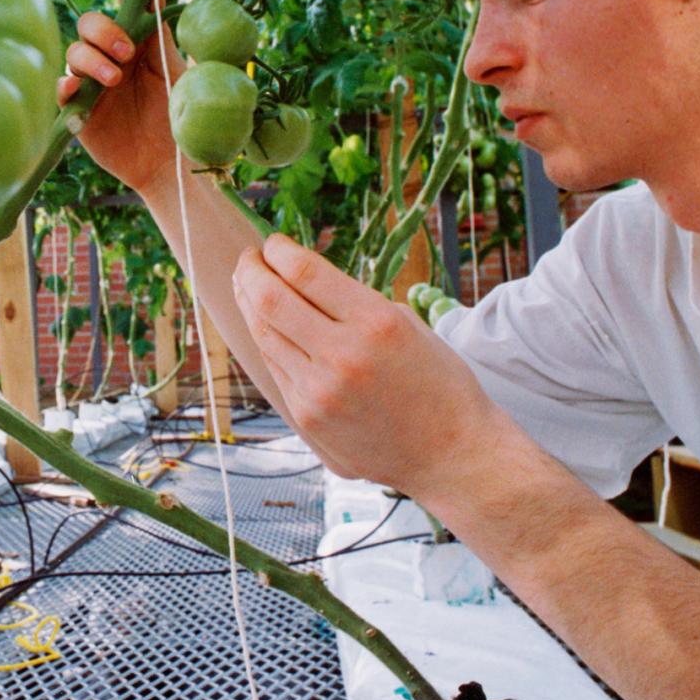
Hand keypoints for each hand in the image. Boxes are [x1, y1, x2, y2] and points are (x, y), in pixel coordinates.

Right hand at [57, 0, 186, 198]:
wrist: (170, 166)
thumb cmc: (180, 121)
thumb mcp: (178, 74)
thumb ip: (164, 38)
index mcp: (139, 42)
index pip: (125, 1)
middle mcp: (111, 56)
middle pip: (91, 22)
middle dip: (104, 29)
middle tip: (127, 51)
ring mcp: (91, 82)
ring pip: (74, 52)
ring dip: (91, 59)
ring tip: (114, 80)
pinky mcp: (77, 109)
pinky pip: (59, 88)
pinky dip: (64, 84)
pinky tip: (75, 89)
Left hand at [231, 233, 501, 497]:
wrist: (451, 455)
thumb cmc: (438, 383)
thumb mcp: (407, 325)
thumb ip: (354, 302)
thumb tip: (300, 279)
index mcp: (375, 324)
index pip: (304, 272)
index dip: (278, 251)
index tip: (272, 243)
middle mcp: (342, 357)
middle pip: (269, 300)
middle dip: (250, 271)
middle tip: (248, 259)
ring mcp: (319, 393)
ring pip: (264, 336)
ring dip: (250, 305)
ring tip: (248, 288)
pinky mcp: (307, 419)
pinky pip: (275, 369)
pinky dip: (268, 341)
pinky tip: (267, 327)